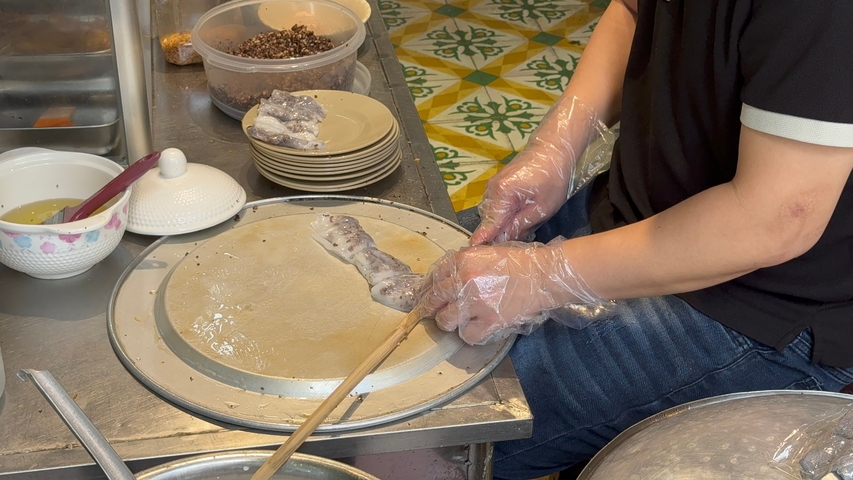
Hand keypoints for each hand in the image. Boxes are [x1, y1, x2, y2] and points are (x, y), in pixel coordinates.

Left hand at [417, 241, 598, 343]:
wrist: (543, 276)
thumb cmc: (520, 262)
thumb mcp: (487, 252)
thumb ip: (466, 262)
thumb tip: (447, 277)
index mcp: (463, 260)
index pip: (434, 276)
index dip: (427, 287)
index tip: (426, 294)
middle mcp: (464, 281)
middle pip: (433, 299)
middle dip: (429, 307)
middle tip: (429, 312)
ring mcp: (475, 303)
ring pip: (445, 320)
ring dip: (448, 321)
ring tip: (455, 320)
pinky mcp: (489, 322)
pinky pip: (467, 335)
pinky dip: (469, 334)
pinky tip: (475, 328)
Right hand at [470, 95, 612, 245]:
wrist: (554, 148)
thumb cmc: (553, 178)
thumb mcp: (542, 208)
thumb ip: (520, 226)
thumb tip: (503, 243)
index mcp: (500, 195)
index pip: (487, 227)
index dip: (483, 246)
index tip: (482, 262)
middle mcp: (490, 191)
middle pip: (488, 223)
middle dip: (498, 237)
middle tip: (514, 250)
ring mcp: (492, 187)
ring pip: (493, 216)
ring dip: (503, 227)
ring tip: (521, 235)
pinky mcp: (498, 186)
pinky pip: (497, 208)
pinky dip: (506, 217)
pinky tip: (520, 221)